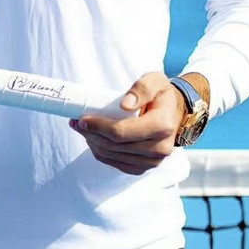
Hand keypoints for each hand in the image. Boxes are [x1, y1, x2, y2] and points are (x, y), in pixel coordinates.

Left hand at [69, 71, 199, 175]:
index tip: (82, 118)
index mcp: (162, 126)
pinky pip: (116, 164)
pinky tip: (93, 140)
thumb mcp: (155, 80)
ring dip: (92, 143)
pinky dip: (100, 153)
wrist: (173, 114)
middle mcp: (160, 148)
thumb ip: (142, 88)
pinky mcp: (144, 168)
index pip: (121, 132)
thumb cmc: (160, 95)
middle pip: (114, 146)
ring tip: (81, 128)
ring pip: (112, 156)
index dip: (98, 127)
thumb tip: (124, 105)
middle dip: (90, 134)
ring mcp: (152, 162)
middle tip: (76, 122)